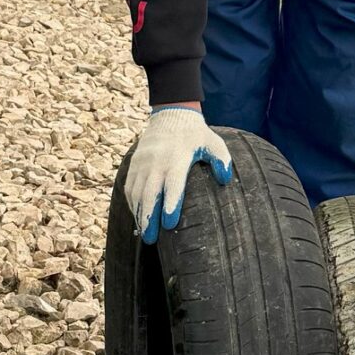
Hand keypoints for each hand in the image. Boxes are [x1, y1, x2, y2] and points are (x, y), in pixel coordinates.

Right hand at [124, 107, 233, 243]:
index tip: (169, 223)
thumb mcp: (213, 143)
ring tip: (144, 233)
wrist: (170, 115)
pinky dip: (132, 203)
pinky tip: (137, 216)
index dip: (170, 204)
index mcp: (177, 158)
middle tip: (151, 239)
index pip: (172, 184)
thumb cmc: (195, 134)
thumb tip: (225, 178)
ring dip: (139, 214)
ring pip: (136, 193)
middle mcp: (156, 162)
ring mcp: (143, 164)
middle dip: (149, 218)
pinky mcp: (134, 164)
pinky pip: (130, 187)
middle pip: (150, 194)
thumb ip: (221, 159)